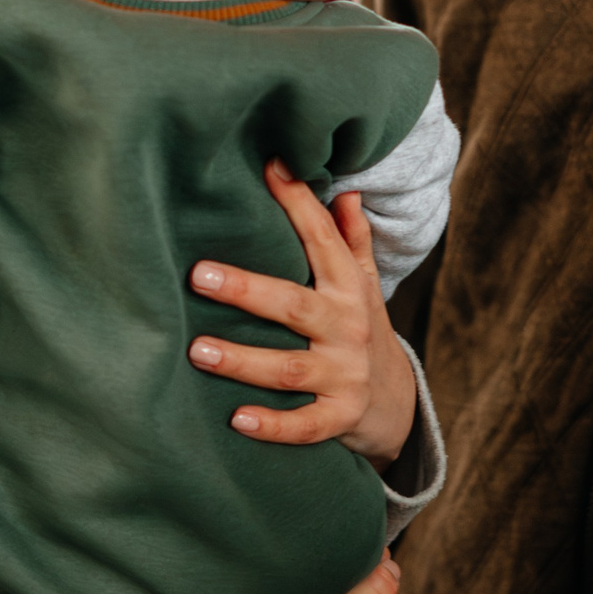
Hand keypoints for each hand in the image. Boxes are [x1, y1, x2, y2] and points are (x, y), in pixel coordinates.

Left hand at [187, 172, 417, 466]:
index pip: (323, 239)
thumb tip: (345, 191)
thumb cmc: (361, 331)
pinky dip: (272, 425)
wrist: (395, 404)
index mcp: (348, 289)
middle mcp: (348, 328)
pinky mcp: (339, 418)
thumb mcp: (362, 286)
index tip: (269, 167)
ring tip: (197, 350)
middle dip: (247, 290)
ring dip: (243, 360)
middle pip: (294, 305)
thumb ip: (350, 241)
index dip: (299, 203)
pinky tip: (236, 420)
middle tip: (198, 276)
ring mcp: (344, 375)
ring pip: (289, 368)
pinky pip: (304, 425)